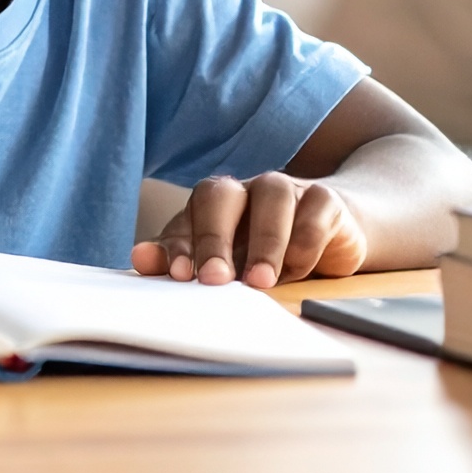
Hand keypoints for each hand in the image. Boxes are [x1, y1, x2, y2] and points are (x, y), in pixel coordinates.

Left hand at [131, 171, 366, 289]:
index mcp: (213, 206)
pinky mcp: (324, 200)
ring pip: (271, 197)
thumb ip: (183, 261)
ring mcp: (286, 190)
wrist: (332, 236)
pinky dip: (304, 243)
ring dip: (265, 242)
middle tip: (215, 281)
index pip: (189, 217)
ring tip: (262, 283)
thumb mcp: (226, 264)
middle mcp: (245, 191)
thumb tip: (139, 259)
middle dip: (213, 238)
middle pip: (220, 195)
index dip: (182, 245)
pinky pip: (314, 212)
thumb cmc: (265, 252)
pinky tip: (298, 270)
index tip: (179, 276)